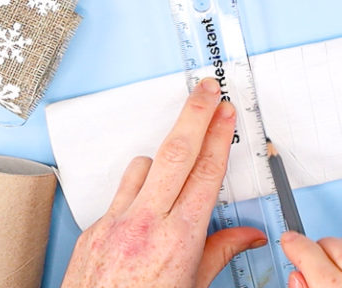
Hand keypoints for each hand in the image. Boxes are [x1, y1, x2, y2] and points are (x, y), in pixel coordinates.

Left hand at [61, 78, 266, 287]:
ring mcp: (114, 224)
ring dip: (162, 159)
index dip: (219, 137)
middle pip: (175, 153)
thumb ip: (221, 253)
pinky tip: (146, 208)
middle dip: (193, 114)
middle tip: (205, 88)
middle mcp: (145, 224)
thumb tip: (249, 235)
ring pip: (142, 168)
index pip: (206, 173)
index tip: (226, 113)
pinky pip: (119, 196)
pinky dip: (137, 193)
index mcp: (178, 239)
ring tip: (178, 158)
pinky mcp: (92, 230)